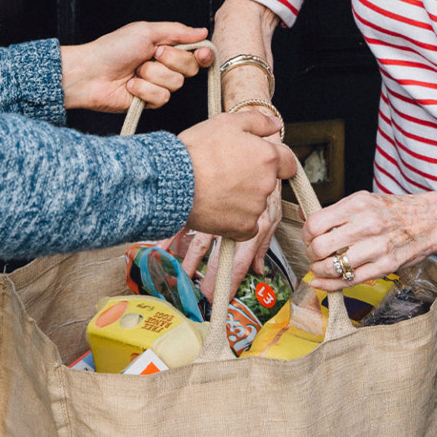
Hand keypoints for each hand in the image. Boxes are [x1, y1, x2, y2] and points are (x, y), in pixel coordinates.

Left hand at [59, 21, 214, 111]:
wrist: (90, 73)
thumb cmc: (112, 49)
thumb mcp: (146, 31)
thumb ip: (177, 31)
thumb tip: (202, 31)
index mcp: (166, 47)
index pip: (196, 52)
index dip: (203, 54)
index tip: (201, 52)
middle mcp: (165, 66)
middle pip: (191, 68)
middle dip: (171, 60)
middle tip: (151, 54)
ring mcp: (157, 84)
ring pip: (176, 84)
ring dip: (153, 74)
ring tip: (135, 71)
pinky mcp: (149, 102)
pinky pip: (162, 98)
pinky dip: (144, 90)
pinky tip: (130, 86)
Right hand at [163, 185, 282, 299]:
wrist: (250, 140)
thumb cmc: (265, 174)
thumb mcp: (273, 208)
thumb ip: (264, 240)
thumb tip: (258, 269)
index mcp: (255, 224)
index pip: (241, 261)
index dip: (233, 281)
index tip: (226, 297)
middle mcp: (234, 221)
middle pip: (219, 257)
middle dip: (211, 279)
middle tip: (204, 295)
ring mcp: (216, 210)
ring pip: (200, 242)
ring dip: (190, 261)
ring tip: (183, 275)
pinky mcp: (203, 199)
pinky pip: (185, 221)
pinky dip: (172, 235)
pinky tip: (163, 246)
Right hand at [178, 111, 294, 239]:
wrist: (172, 181)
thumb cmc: (197, 150)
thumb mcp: (227, 122)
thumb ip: (258, 121)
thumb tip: (276, 124)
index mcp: (268, 157)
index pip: (288, 162)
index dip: (274, 159)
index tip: (257, 160)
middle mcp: (267, 184)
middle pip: (268, 182)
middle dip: (253, 177)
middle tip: (226, 171)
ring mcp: (256, 208)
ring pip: (256, 203)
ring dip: (242, 198)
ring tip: (217, 187)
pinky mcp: (243, 228)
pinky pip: (247, 226)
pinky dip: (236, 219)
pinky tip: (218, 207)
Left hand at [301, 190, 436, 290]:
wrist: (430, 220)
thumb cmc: (394, 211)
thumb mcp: (364, 200)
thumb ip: (336, 211)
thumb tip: (303, 218)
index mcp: (358, 205)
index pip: (315, 224)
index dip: (306, 234)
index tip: (308, 238)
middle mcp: (366, 225)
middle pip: (320, 247)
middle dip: (310, 254)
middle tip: (313, 254)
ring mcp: (377, 248)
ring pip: (333, 267)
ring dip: (319, 271)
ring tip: (320, 268)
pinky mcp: (385, 267)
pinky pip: (349, 281)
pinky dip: (330, 285)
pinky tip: (323, 283)